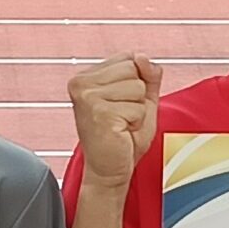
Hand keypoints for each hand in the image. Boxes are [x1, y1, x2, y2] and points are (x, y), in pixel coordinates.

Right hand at [68, 53, 160, 188]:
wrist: (109, 171)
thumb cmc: (123, 139)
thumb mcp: (142, 100)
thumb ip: (147, 75)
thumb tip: (143, 56)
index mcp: (87, 76)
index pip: (129, 58)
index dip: (136, 84)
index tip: (120, 105)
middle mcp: (81, 82)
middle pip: (133, 68)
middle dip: (137, 96)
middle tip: (121, 117)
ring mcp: (87, 96)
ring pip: (137, 87)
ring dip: (137, 110)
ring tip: (121, 124)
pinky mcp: (98, 111)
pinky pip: (137, 107)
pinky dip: (136, 122)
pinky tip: (120, 132)